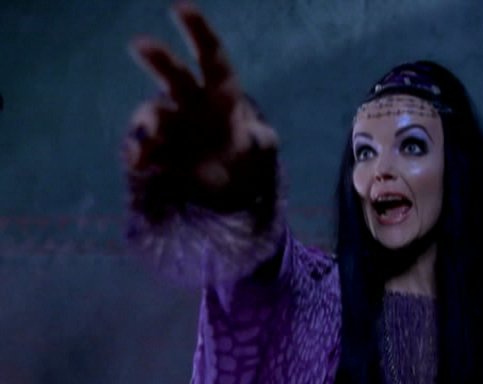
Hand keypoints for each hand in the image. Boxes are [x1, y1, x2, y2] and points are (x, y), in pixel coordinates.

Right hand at [123, 2, 277, 215]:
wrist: (228, 186)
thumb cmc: (246, 154)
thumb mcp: (262, 146)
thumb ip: (260, 140)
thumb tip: (252, 139)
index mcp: (221, 94)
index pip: (211, 57)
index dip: (197, 31)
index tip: (179, 7)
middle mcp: (192, 104)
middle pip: (174, 76)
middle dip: (159, 60)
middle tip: (139, 45)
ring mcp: (172, 127)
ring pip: (154, 116)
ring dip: (148, 122)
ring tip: (150, 135)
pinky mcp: (159, 152)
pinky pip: (144, 149)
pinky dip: (139, 153)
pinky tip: (139, 162)